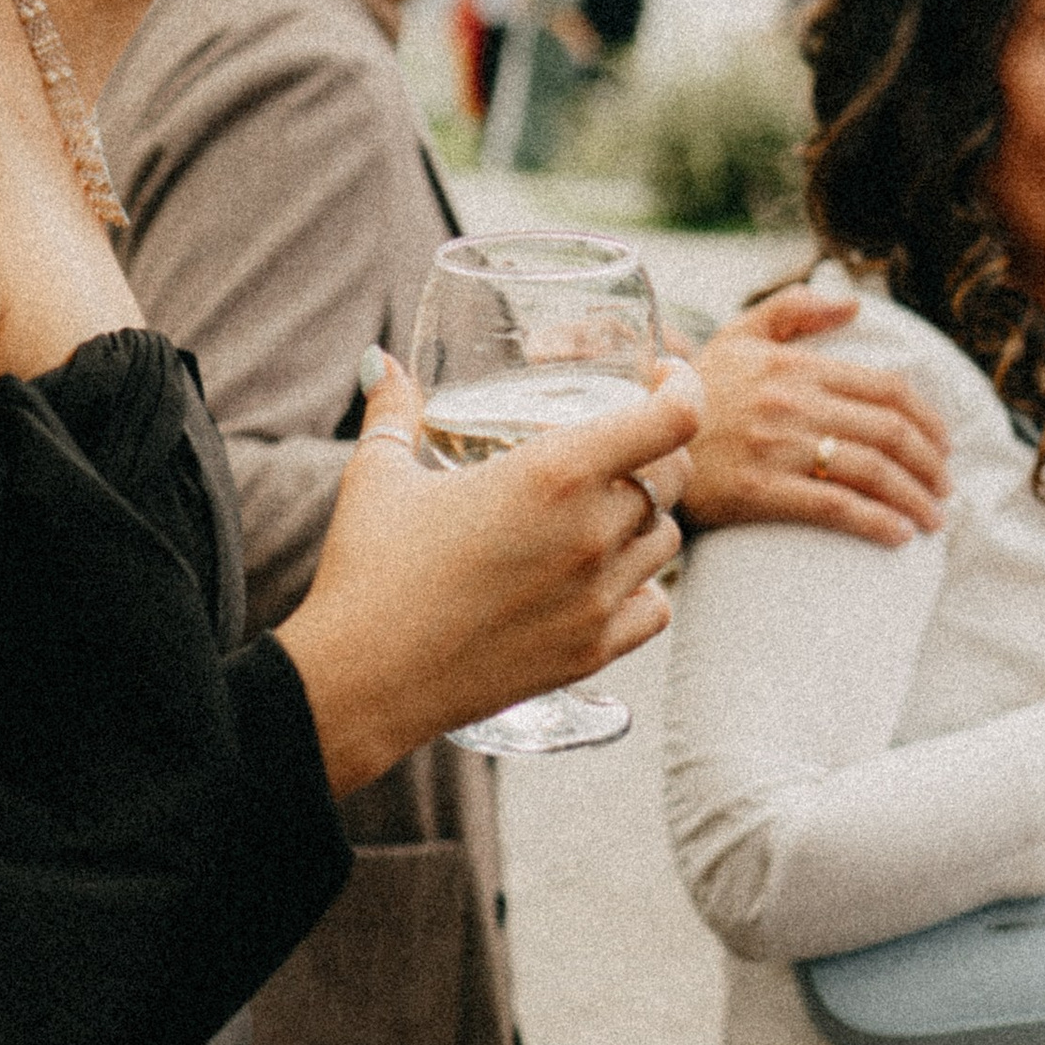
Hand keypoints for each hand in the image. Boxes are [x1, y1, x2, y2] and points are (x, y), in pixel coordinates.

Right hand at [277, 353, 699, 796]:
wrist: (361, 681)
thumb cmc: (367, 571)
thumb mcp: (378, 474)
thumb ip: (392, 409)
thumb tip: (382, 363)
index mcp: (554, 474)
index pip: (671, 419)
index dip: (682, 388)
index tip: (665, 378)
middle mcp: (591, 533)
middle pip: (674, 476)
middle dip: (660, 450)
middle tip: (628, 445)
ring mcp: (598, 598)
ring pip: (667, 540)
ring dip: (646, 518)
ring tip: (607, 512)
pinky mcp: (591, 651)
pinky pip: (655, 608)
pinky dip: (642, 587)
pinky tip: (605, 579)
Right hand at [686, 283, 947, 546]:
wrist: (633, 439)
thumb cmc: (693, 393)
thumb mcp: (737, 335)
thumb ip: (794, 309)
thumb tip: (854, 306)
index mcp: (795, 366)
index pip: (887, 390)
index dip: (929, 420)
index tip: (944, 447)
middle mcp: (790, 402)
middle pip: (889, 432)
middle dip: (931, 465)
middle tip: (944, 490)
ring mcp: (774, 447)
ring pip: (870, 471)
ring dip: (914, 498)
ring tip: (931, 519)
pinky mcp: (756, 490)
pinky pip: (833, 506)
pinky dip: (875, 522)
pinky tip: (898, 536)